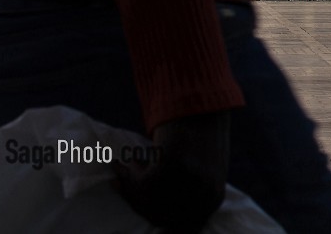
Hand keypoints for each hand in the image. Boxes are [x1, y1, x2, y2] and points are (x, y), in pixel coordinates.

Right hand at [116, 110, 230, 232]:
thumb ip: (183, 200)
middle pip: (158, 217)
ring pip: (147, 199)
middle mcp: (204, 196)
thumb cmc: (199, 144)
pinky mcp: (175, 166)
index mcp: (213, 201)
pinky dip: (131, 171)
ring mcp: (191, 182)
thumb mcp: (199, 177)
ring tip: (127, 165)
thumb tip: (155, 225)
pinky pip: (142, 181)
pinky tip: (131, 158)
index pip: (185, 230)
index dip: (165, 233)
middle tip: (118, 184)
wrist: (204, 108)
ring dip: (130, 183)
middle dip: (136, 201)